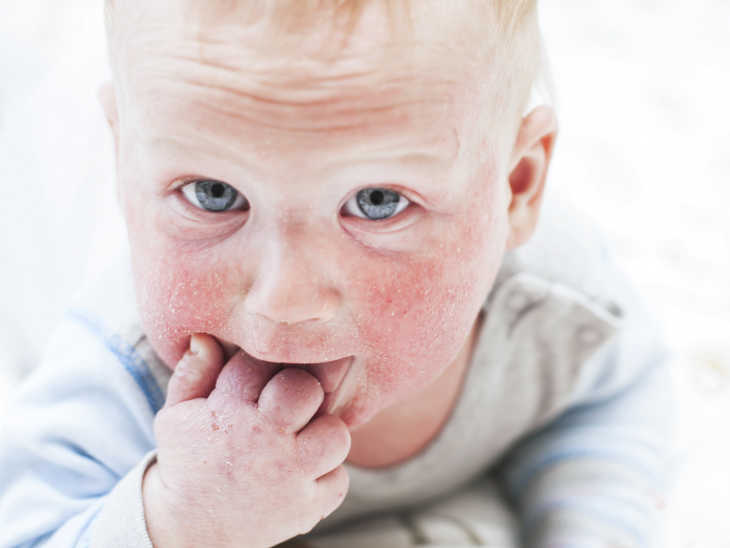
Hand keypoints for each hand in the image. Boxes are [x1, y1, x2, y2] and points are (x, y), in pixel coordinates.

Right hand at [143, 334, 350, 547]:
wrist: (186, 531)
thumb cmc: (189, 460)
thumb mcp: (177, 414)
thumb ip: (194, 372)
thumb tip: (207, 335)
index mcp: (229, 410)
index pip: (265, 362)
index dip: (268, 365)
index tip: (265, 379)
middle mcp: (263, 441)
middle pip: (307, 389)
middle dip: (304, 389)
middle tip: (293, 404)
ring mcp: (287, 478)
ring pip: (336, 435)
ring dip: (325, 435)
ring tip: (305, 440)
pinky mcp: (305, 509)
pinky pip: (340, 479)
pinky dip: (328, 476)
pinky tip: (305, 474)